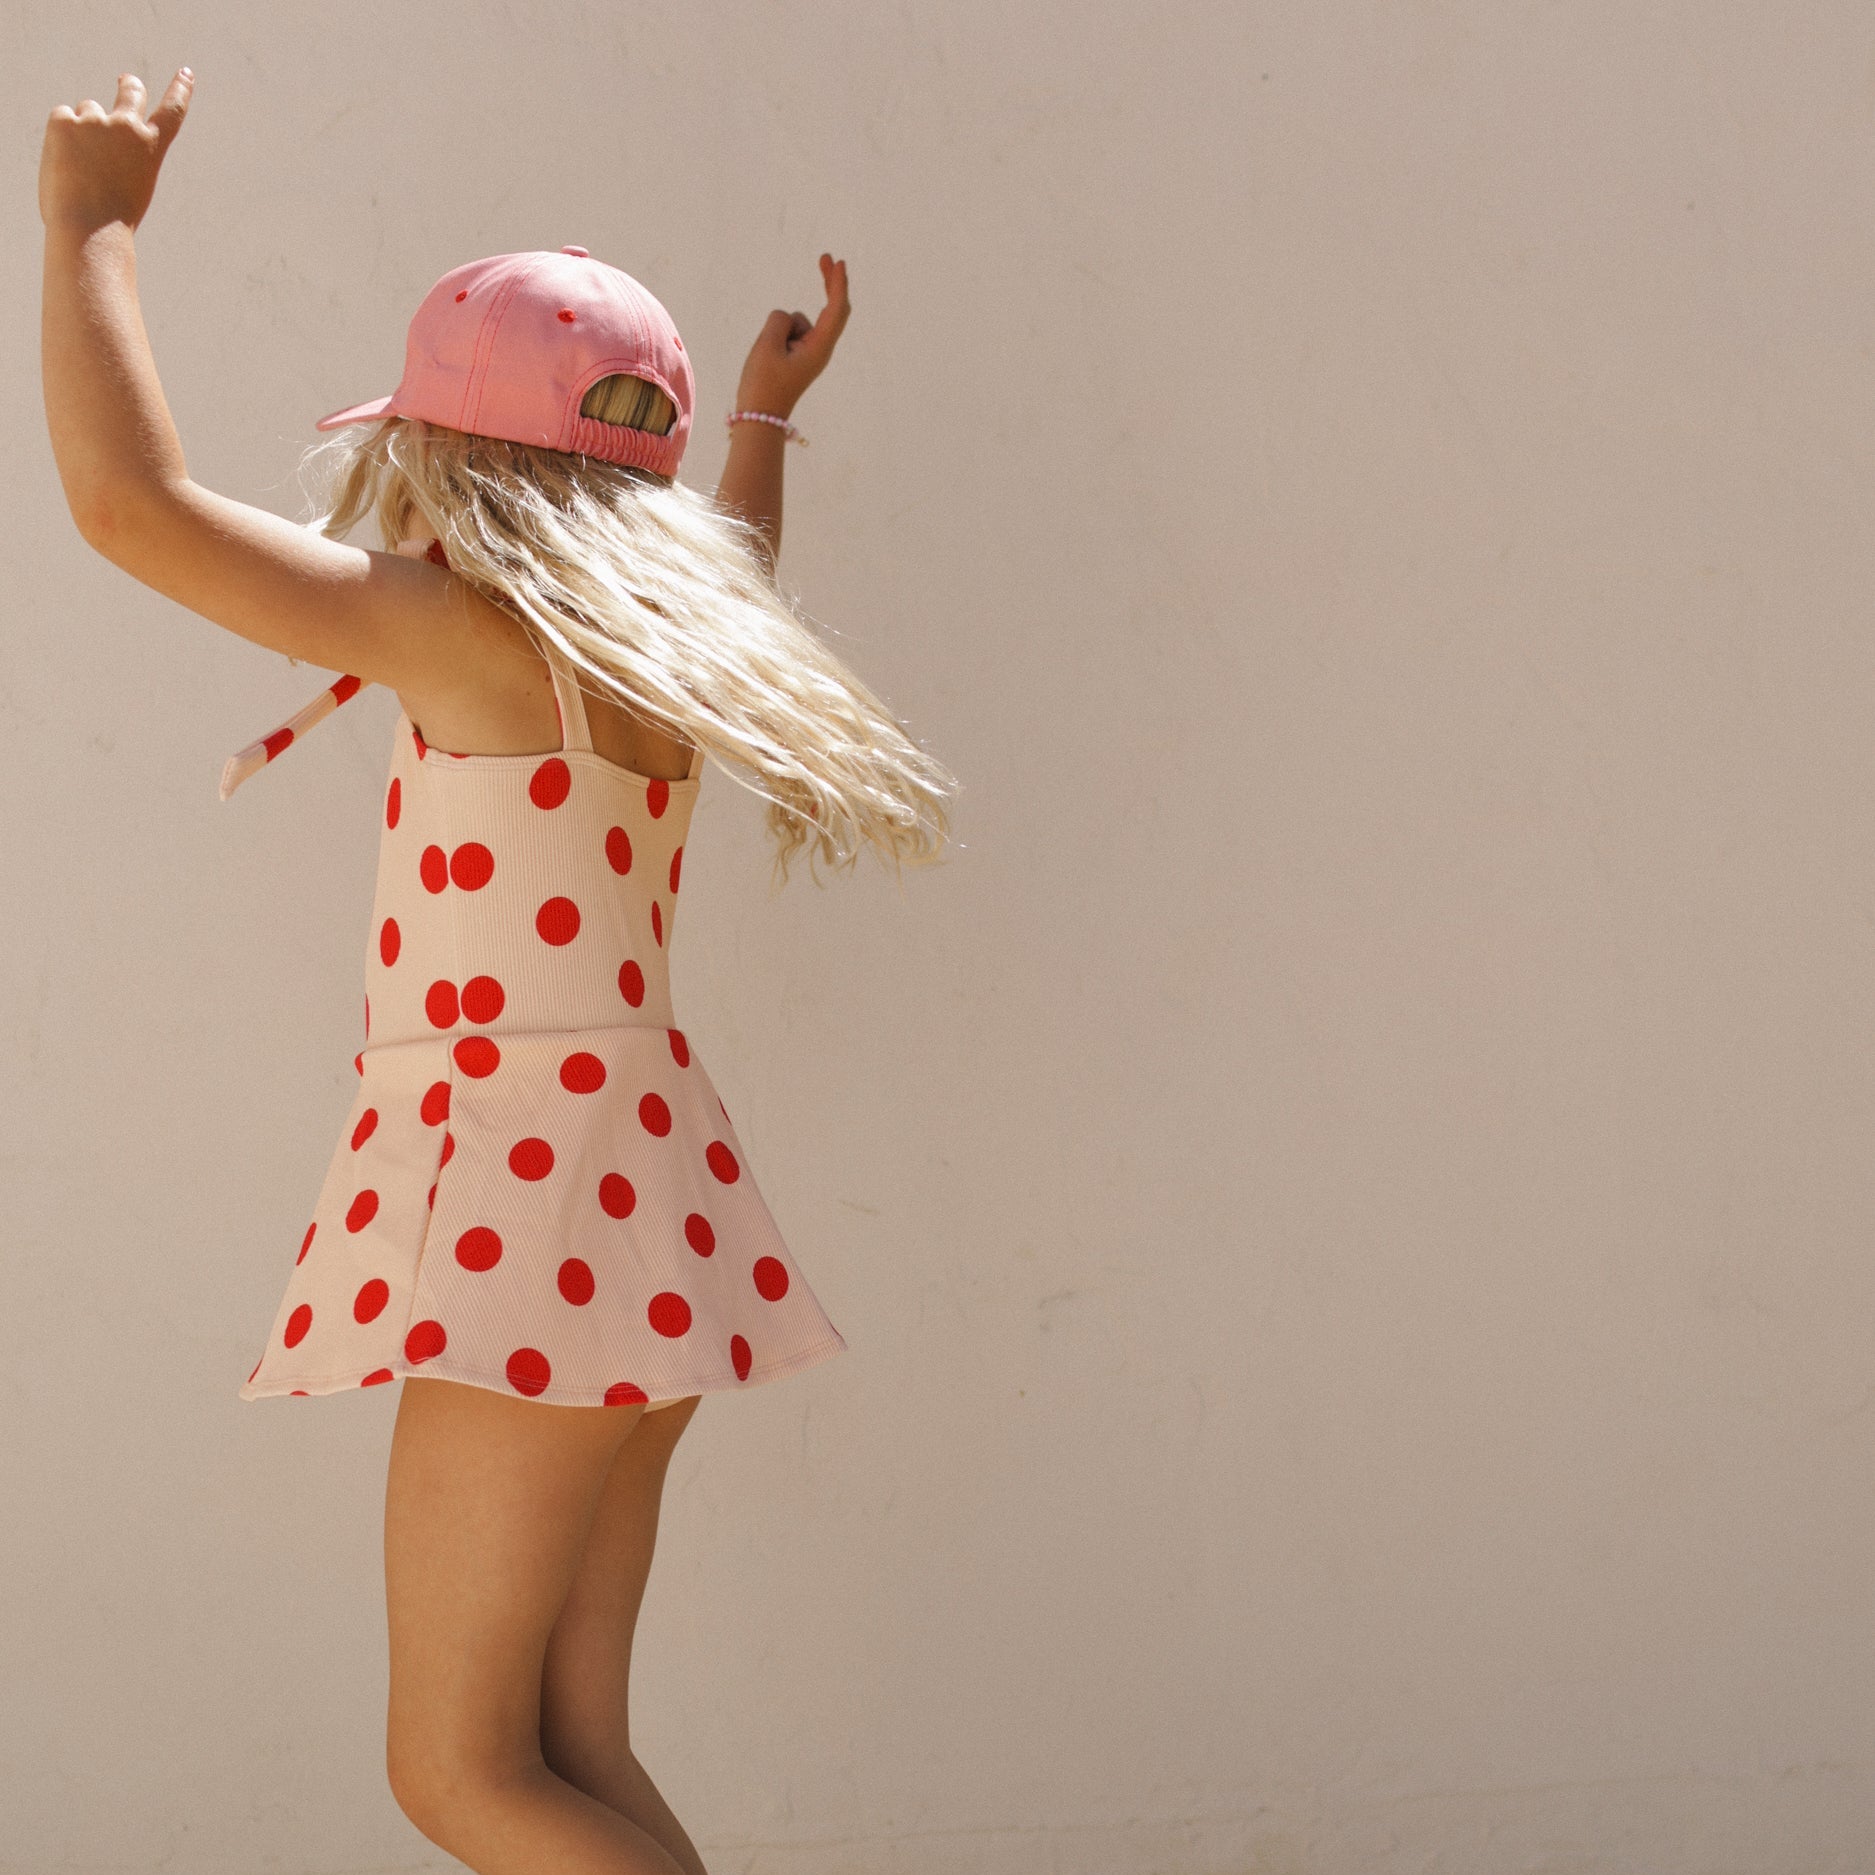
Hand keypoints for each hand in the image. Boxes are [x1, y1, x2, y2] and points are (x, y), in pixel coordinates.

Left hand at [40, 68, 193, 231]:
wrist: (90, 228)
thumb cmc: (110, 222)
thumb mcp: (127, 188)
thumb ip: (117, 159)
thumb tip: (89, 144)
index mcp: (150, 147)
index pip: (171, 112)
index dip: (180, 90)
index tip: (185, 73)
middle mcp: (127, 126)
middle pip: (131, 91)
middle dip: (130, 85)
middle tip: (125, 81)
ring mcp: (95, 120)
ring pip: (88, 110)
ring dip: (85, 128)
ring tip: (82, 163)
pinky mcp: (64, 120)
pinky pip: (63, 119)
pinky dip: (61, 138)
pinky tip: (65, 162)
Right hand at [732, 254, 850, 421]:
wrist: (759, 416)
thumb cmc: (763, 383)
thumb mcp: (767, 345)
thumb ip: (780, 321)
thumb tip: (789, 317)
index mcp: (819, 348)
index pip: (836, 310)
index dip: (838, 284)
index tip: (837, 262)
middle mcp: (821, 349)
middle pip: (833, 309)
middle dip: (829, 283)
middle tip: (824, 256)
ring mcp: (811, 352)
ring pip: (797, 320)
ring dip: (780, 328)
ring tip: (770, 356)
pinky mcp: (801, 354)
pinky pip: (789, 329)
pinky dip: (778, 334)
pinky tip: (770, 355)